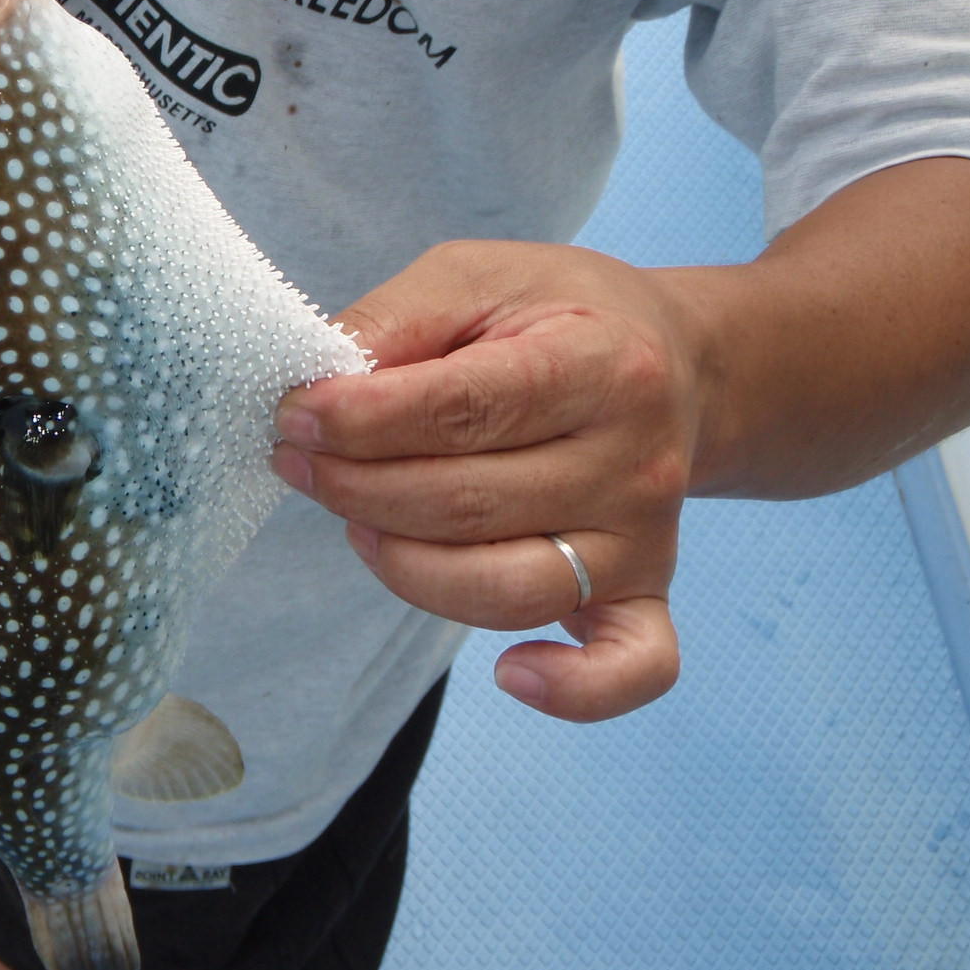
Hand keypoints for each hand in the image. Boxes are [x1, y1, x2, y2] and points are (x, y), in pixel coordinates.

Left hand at [271, 240, 710, 722]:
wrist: (675, 362)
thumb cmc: (557, 319)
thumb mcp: (476, 277)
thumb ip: (395, 321)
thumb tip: (316, 386)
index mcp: (600, 362)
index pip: (462, 408)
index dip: (360, 421)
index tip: (293, 416)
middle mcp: (634, 459)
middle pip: (467, 504)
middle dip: (356, 488)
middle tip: (299, 462)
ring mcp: (643, 538)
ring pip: (506, 590)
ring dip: (404, 568)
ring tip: (356, 524)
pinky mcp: (646, 593)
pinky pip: (634, 667)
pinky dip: (575, 692)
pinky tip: (510, 674)